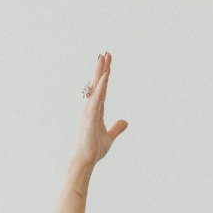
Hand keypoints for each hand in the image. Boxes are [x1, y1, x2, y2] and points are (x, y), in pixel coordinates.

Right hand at [71, 53, 127, 168]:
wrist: (87, 159)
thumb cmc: (94, 148)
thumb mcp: (110, 136)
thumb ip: (117, 128)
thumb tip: (125, 121)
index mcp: (96, 110)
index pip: (102, 88)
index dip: (105, 75)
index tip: (108, 62)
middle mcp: (91, 107)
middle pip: (98, 84)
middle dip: (102, 68)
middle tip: (106, 53)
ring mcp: (90, 110)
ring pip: (96, 87)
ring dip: (100, 72)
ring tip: (103, 58)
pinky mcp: (91, 116)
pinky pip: (97, 98)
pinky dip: (101, 87)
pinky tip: (105, 77)